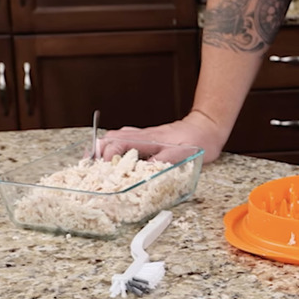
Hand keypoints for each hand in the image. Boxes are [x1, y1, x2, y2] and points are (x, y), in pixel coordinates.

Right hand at [100, 111, 226, 163]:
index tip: (104, 170)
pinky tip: (116, 157)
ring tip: (98, 165)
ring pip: (115, 137)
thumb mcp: (184, 154)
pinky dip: (114, 147)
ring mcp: (143, 135)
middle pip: (110, 138)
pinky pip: (124, 139)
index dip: (106, 156)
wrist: (207, 127)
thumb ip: (164, 160)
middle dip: (97, 152)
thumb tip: (143, 171)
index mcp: (148, 139)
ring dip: (104, 150)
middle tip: (92, 168)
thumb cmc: (197, 141)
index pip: (117, 143)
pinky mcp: (147, 137)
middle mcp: (142, 135)